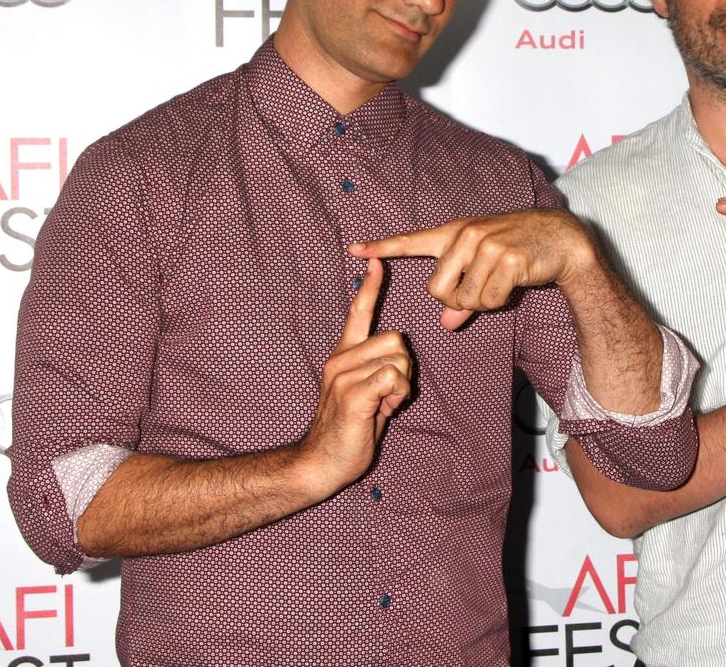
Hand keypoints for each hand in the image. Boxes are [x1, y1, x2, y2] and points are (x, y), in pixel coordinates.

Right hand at [296, 260, 411, 495]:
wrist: (321, 463)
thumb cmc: (349, 430)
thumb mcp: (366, 392)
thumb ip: (380, 369)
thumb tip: (398, 354)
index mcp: (344, 356)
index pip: (358, 312)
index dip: (370, 286)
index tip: (376, 260)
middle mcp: (341, 359)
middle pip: (396, 339)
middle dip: (404, 369)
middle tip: (387, 396)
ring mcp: (344, 375)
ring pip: (397, 359)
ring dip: (400, 386)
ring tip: (382, 406)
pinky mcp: (352, 394)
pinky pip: (392, 378)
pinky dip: (397, 396)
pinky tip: (382, 412)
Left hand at [350, 209, 596, 330]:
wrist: (560, 238)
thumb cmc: (520, 252)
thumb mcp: (486, 270)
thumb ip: (462, 297)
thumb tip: (445, 325)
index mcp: (455, 233)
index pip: (412, 240)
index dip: (382, 247)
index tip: (353, 249)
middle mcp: (466, 235)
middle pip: (437, 290)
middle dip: (457, 302)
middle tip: (480, 295)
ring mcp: (486, 245)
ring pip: (465, 299)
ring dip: (484, 303)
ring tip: (504, 283)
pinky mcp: (506, 258)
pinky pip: (489, 300)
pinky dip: (501, 302)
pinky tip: (515, 283)